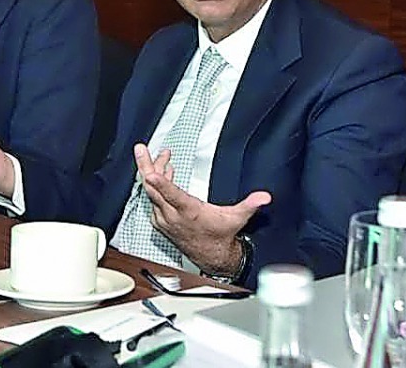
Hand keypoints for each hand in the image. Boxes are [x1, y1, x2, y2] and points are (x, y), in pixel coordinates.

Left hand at [134, 144, 270, 274]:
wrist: (211, 256)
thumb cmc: (220, 235)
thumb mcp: (236, 218)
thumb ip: (250, 205)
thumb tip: (264, 197)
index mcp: (189, 212)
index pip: (172, 196)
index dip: (161, 183)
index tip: (151, 172)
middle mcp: (172, 216)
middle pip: (153, 189)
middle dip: (147, 166)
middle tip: (141, 149)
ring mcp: (163, 218)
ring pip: (151, 192)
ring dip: (154, 172)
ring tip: (161, 156)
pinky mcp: (160, 220)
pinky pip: (152, 199)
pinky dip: (156, 185)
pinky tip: (162, 173)